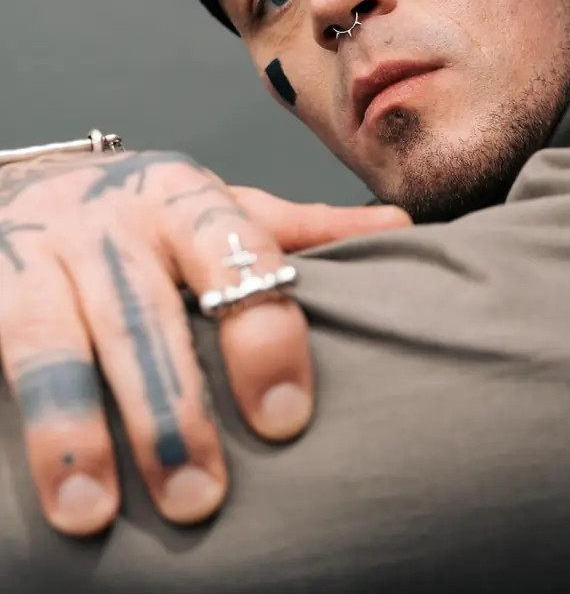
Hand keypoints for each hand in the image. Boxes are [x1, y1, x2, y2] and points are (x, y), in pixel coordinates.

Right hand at [0, 151, 409, 536]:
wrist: (43, 186)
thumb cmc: (154, 216)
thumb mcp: (222, 209)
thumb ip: (300, 228)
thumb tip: (400, 229)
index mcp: (184, 197)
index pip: (234, 255)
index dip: (262, 337)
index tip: (285, 422)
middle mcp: (109, 219)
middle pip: (143, 315)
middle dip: (169, 409)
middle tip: (199, 499)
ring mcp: (34, 250)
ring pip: (52, 340)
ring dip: (72, 427)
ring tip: (92, 514)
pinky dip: (13, 416)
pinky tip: (26, 481)